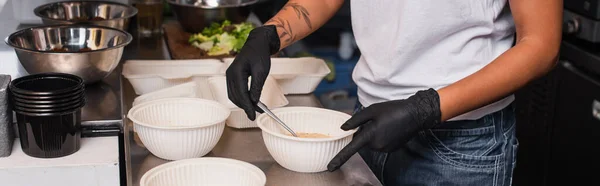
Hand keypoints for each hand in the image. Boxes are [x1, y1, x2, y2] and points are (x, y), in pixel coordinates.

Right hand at [226, 25, 279, 119]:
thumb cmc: (260, 55)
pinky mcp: (232, 77)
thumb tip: (254, 102)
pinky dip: (241, 98)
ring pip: (233, 95)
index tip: (253, 115)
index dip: (247, 106)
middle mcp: (230, 74)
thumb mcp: (261, 71)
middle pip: (235, 97)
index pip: (241, 94)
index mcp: (236, 72)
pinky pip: (234, 91)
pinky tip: (250, 101)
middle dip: (245, 107)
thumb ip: (256, 87)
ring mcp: (229, 75)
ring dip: (243, 103)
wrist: (257, 44)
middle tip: (256, 114)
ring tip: (254, 109)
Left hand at [327, 89, 441, 170]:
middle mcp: (377, 145)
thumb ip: (355, 120)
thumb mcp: (372, 110)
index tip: (330, 167)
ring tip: (385, 122)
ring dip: (373, 134)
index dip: (339, 158)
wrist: (416, 114)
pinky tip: (389, 127)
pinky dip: (381, 136)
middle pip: (362, 141)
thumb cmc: (394, 110)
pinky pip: (379, 143)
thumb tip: (343, 128)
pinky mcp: (391, 149)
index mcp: (370, 135)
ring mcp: (385, 149)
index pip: (350, 149)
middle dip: (364, 132)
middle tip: (375, 120)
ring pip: (371, 142)